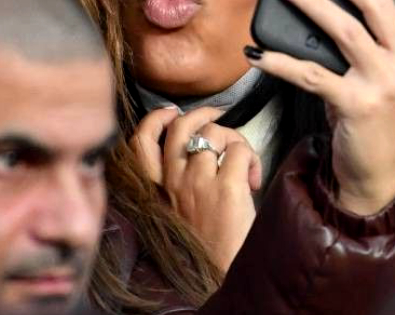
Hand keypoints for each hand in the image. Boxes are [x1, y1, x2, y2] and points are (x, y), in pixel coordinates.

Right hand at [130, 106, 261, 270]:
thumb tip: (200, 154)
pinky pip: (238, 150)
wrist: (216, 281)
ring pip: (213, 132)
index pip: (141, 140)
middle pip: (179, 126)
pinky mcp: (227, 188)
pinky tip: (254, 178)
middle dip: (200, 113)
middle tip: (218, 116)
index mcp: (155, 190)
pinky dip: (251, 156)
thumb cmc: (201, 250)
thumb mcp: (173, 214)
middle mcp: (172, 182)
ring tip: (243, 159)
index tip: (173, 114)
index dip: (157, 119)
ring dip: (233, 138)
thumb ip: (176, 184)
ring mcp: (198, 183)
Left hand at [246, 0, 394, 214]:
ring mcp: (386, 82)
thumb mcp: (387, 68)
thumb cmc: (377, 110)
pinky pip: (310, 73)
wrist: (380, 171)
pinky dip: (280, 60)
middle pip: (378, 1)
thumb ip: (373, 33)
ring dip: (310, 3)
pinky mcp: (357, 104)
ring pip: (345, 29)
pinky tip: (258, 51)